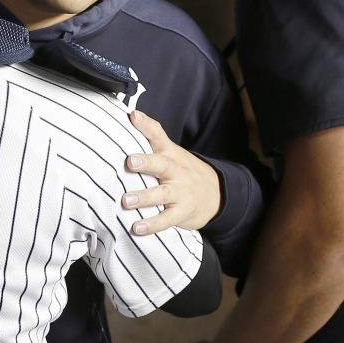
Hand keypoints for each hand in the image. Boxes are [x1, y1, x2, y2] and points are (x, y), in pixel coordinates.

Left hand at [123, 110, 221, 235]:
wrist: (217, 194)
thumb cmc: (182, 170)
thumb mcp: (170, 152)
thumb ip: (150, 137)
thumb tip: (129, 114)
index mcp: (170, 154)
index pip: (158, 136)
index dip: (146, 125)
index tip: (134, 116)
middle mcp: (176, 171)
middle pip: (162, 164)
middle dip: (146, 163)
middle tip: (130, 161)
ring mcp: (180, 192)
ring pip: (162, 194)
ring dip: (144, 197)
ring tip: (126, 200)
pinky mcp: (182, 212)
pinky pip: (167, 219)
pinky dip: (152, 224)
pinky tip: (137, 227)